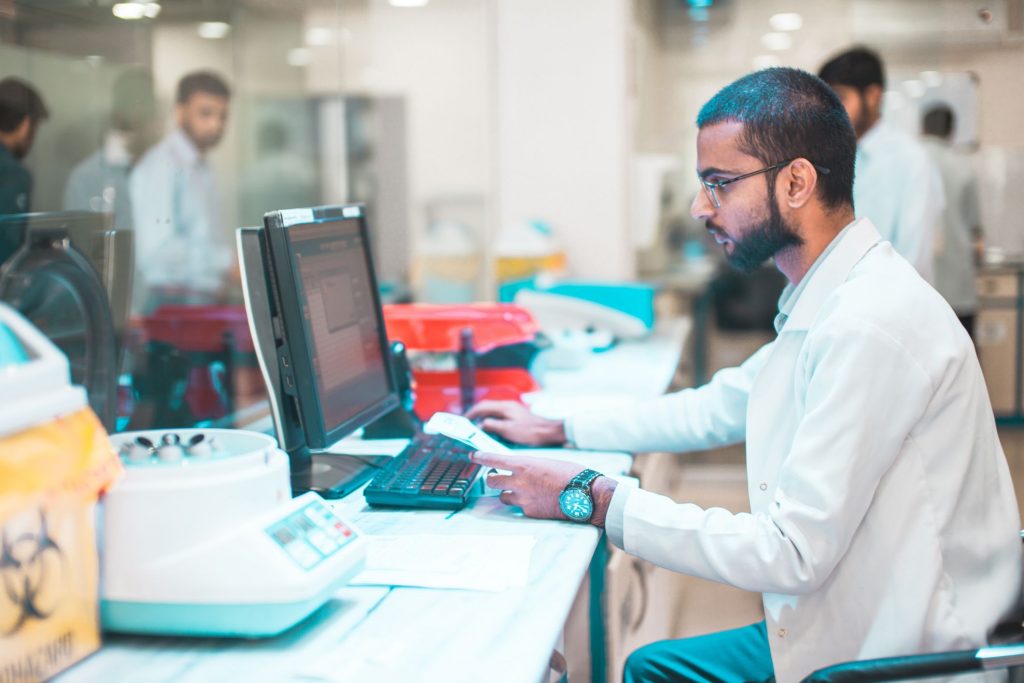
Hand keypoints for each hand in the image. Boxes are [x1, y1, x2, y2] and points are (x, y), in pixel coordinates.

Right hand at [465, 400, 566, 446]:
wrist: (548, 431)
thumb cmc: (530, 431)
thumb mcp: (508, 430)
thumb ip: (493, 426)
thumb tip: (480, 424)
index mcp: (504, 407)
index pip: (482, 406)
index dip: (471, 413)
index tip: (463, 420)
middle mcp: (507, 405)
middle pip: (486, 407)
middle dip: (475, 414)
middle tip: (467, 423)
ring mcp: (512, 409)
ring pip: (492, 411)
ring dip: (483, 417)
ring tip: (475, 426)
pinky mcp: (516, 415)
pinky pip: (499, 415)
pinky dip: (491, 420)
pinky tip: (490, 428)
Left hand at [472, 451, 616, 526]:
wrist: (584, 495)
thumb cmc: (571, 474)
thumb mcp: (547, 462)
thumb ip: (531, 466)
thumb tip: (524, 471)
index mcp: (523, 464)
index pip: (493, 459)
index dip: (480, 458)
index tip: (472, 456)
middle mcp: (518, 481)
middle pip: (492, 481)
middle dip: (493, 479)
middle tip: (497, 478)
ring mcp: (522, 498)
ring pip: (502, 497)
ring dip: (507, 493)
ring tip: (520, 492)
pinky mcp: (528, 512)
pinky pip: (519, 508)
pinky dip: (524, 505)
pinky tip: (536, 503)